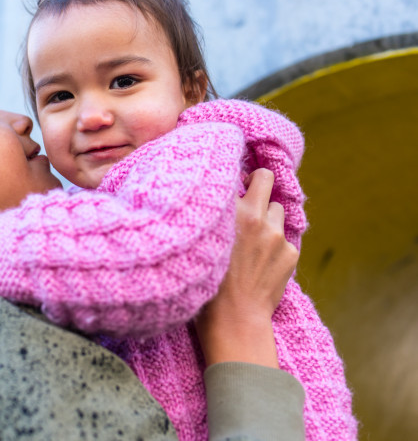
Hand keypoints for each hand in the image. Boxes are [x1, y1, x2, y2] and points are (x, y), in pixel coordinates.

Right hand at [196, 168, 298, 367]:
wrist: (233, 318)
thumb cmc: (207, 281)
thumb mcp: (203, 240)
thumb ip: (217, 215)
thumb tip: (226, 196)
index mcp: (231, 211)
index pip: (243, 175)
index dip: (239, 180)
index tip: (234, 187)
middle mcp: (256, 216)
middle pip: (266, 180)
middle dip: (258, 186)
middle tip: (248, 200)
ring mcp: (277, 235)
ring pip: (277, 210)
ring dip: (267, 218)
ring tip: (251, 240)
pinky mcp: (290, 253)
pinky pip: (284, 238)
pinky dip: (274, 245)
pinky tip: (260, 263)